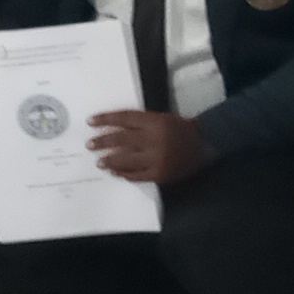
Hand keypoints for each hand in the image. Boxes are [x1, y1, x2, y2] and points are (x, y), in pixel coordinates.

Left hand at [88, 108, 207, 183]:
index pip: (123, 119)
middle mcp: (153, 140)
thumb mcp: (161, 118)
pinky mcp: (159, 174)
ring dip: (110, 161)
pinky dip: (124, 174)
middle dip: (102, 142)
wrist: (204, 145)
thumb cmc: (180, 129)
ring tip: (99, 162)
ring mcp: (156, 159)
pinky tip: (115, 173)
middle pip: (120, 140)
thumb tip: (112, 127)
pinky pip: (137, 176)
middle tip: (90, 144)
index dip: (105, 120)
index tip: (90, 122)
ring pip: (126, 160)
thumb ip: (140, 122)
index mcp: (154, 122)